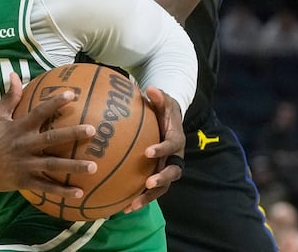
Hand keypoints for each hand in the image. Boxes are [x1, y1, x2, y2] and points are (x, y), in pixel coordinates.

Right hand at [0, 73, 97, 198]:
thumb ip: (9, 97)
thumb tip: (15, 75)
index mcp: (19, 127)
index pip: (39, 112)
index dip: (55, 102)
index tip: (72, 94)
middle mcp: (24, 145)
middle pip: (52, 139)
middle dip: (72, 134)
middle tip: (92, 130)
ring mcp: (25, 164)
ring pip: (53, 165)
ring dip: (73, 167)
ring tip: (94, 166)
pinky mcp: (24, 181)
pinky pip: (45, 187)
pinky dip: (62, 191)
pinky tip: (79, 193)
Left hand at [125, 87, 184, 212]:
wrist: (170, 122)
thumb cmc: (164, 110)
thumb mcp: (164, 101)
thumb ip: (159, 96)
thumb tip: (150, 88)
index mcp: (176, 140)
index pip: (171, 146)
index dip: (162, 149)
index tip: (148, 152)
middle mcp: (175, 158)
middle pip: (172, 173)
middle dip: (161, 179)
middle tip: (148, 183)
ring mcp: (167, 169)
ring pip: (162, 188)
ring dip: (147, 197)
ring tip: (131, 206)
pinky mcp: (158, 177)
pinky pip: (150, 191)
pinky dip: (138, 200)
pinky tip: (121, 208)